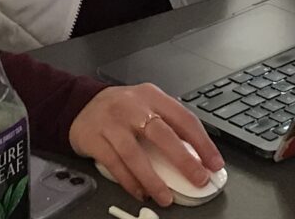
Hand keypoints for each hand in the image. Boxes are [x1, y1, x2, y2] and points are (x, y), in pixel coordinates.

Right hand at [68, 83, 223, 206]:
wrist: (80, 103)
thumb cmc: (121, 108)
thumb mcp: (146, 105)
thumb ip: (167, 124)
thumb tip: (195, 155)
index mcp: (152, 96)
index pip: (184, 118)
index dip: (202, 142)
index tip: (214, 162)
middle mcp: (133, 107)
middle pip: (162, 135)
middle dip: (184, 161)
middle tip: (198, 179)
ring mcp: (113, 123)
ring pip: (136, 155)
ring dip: (153, 180)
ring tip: (166, 197)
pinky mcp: (95, 139)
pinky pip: (115, 165)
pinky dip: (129, 182)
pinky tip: (140, 192)